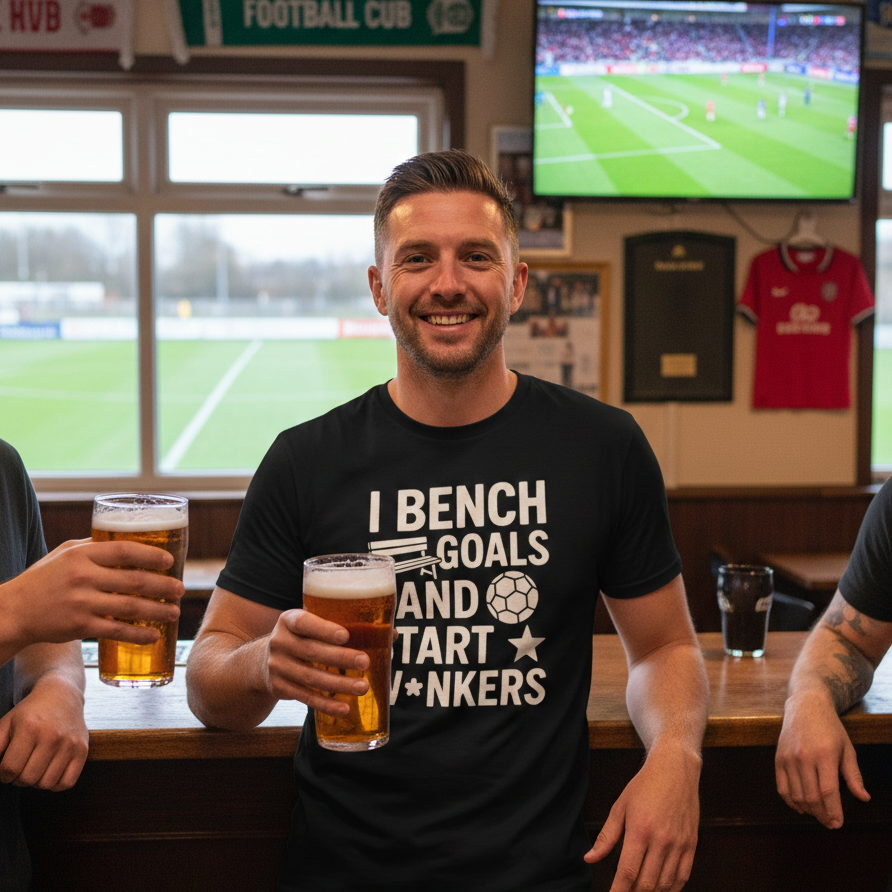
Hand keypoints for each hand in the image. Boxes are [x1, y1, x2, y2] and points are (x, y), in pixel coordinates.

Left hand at [0, 674, 87, 790]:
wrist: (62, 695)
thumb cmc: (31, 712)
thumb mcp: (6, 723)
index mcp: (30, 728)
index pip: (9, 769)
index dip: (2, 774)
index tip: (6, 768)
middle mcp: (52, 736)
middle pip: (27, 779)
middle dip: (17, 779)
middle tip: (19, 768)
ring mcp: (70, 744)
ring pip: (46, 784)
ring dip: (36, 782)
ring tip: (34, 769)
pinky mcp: (82, 750)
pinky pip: (67, 783)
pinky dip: (55, 784)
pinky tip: (49, 772)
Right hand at [4, 539, 182, 649]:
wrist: (13, 611)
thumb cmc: (43, 579)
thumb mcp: (64, 553)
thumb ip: (94, 546)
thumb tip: (128, 541)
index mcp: (83, 554)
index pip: (125, 550)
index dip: (151, 555)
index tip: (170, 561)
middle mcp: (84, 577)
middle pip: (135, 580)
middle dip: (164, 586)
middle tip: (181, 590)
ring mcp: (82, 602)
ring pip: (131, 607)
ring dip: (158, 611)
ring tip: (175, 612)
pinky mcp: (80, 626)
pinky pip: (116, 631)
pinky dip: (138, 634)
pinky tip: (153, 636)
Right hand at [262, 609, 378, 717]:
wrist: (263, 660)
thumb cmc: (303, 637)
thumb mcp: (313, 624)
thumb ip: (345, 624)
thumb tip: (390, 634)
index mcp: (289, 620)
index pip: (305, 622)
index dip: (324, 629)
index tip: (346, 636)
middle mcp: (279, 641)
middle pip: (311, 652)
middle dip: (340, 658)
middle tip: (366, 662)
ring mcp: (277, 666)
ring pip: (310, 678)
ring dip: (338, 684)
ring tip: (362, 688)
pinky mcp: (279, 688)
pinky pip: (305, 697)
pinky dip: (326, 704)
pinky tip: (344, 708)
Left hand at [585, 744, 700, 891]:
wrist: (675, 768)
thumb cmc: (644, 785)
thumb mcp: (620, 807)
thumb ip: (606, 837)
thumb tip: (590, 858)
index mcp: (640, 830)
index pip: (628, 872)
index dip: (619, 891)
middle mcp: (661, 840)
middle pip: (647, 884)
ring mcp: (679, 844)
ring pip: (665, 884)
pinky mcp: (691, 844)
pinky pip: (683, 876)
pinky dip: (672, 888)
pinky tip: (661, 890)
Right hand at [775, 692, 870, 827]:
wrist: (806, 705)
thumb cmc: (830, 727)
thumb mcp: (847, 748)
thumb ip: (854, 775)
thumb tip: (864, 798)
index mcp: (825, 755)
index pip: (829, 792)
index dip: (833, 811)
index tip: (838, 823)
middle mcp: (804, 757)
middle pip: (811, 797)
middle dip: (822, 815)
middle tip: (830, 822)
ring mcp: (788, 757)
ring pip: (796, 795)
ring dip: (808, 810)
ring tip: (818, 814)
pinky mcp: (778, 758)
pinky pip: (781, 787)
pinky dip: (790, 801)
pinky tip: (800, 806)